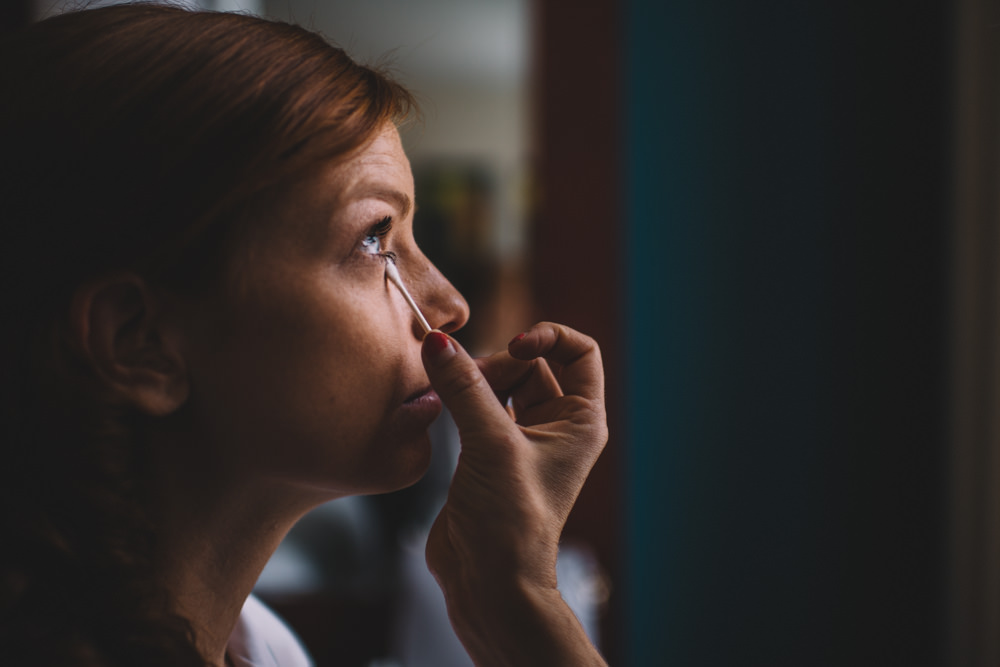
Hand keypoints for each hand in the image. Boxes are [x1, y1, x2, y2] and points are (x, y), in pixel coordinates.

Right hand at [421, 322, 607, 666]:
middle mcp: (555, 426)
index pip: (579, 353)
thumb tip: (438, 343)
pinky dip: (458, 400)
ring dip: (472, 381)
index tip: (514, 345)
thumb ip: (464, 388)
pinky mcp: (488, 454)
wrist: (489, 581)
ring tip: (446, 394)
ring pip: (498, 385)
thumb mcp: (491, 444)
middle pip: (529, 365)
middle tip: (465, 382)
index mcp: (580, 420)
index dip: (548, 337)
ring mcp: (521, 440)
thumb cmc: (511, 521)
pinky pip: (475, 408)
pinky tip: (439, 405)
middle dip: (496, 363)